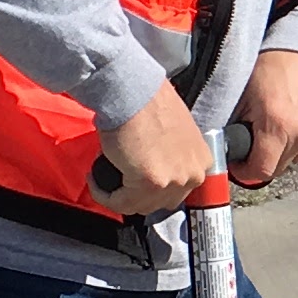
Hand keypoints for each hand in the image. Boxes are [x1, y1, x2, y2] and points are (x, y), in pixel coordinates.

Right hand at [93, 83, 217, 212]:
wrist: (132, 91)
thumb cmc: (147, 103)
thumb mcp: (173, 134)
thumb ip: (169, 157)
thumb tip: (149, 169)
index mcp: (202, 162)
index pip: (175, 191)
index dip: (149, 190)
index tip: (130, 182)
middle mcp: (194, 174)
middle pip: (159, 202)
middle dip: (134, 195)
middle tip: (115, 182)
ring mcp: (174, 181)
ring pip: (139, 205)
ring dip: (116, 196)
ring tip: (102, 176)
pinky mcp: (150, 183)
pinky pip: (120, 203)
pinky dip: (103, 194)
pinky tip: (95, 178)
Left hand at [234, 47, 297, 187]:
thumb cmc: (269, 69)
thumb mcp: (242, 98)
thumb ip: (233, 129)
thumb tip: (224, 151)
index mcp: (278, 127)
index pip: (261, 171)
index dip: (245, 172)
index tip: (238, 163)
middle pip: (276, 170)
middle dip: (260, 162)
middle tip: (251, 144)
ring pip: (291, 163)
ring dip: (279, 155)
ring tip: (271, 132)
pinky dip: (294, 147)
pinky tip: (287, 128)